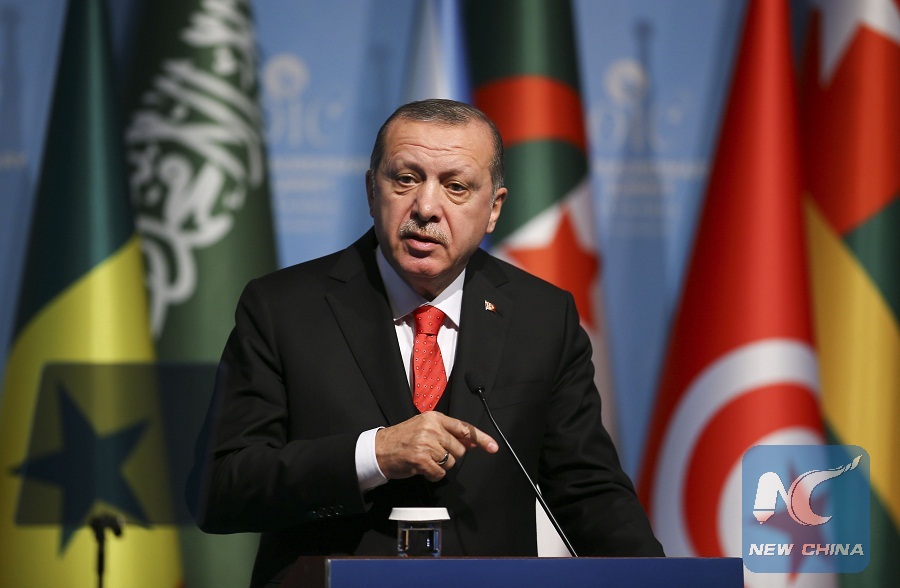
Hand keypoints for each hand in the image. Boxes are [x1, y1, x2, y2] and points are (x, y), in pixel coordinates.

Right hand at [375, 412, 498, 481]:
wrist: (379, 449)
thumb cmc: (402, 439)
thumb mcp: (426, 428)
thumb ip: (449, 433)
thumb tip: (473, 442)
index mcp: (434, 417)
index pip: (464, 427)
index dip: (481, 438)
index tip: (493, 447)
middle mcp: (432, 428)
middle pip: (460, 449)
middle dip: (451, 456)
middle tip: (434, 454)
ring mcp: (427, 443)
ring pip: (450, 462)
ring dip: (440, 466)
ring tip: (425, 459)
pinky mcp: (421, 459)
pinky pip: (440, 473)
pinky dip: (433, 475)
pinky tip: (422, 468)